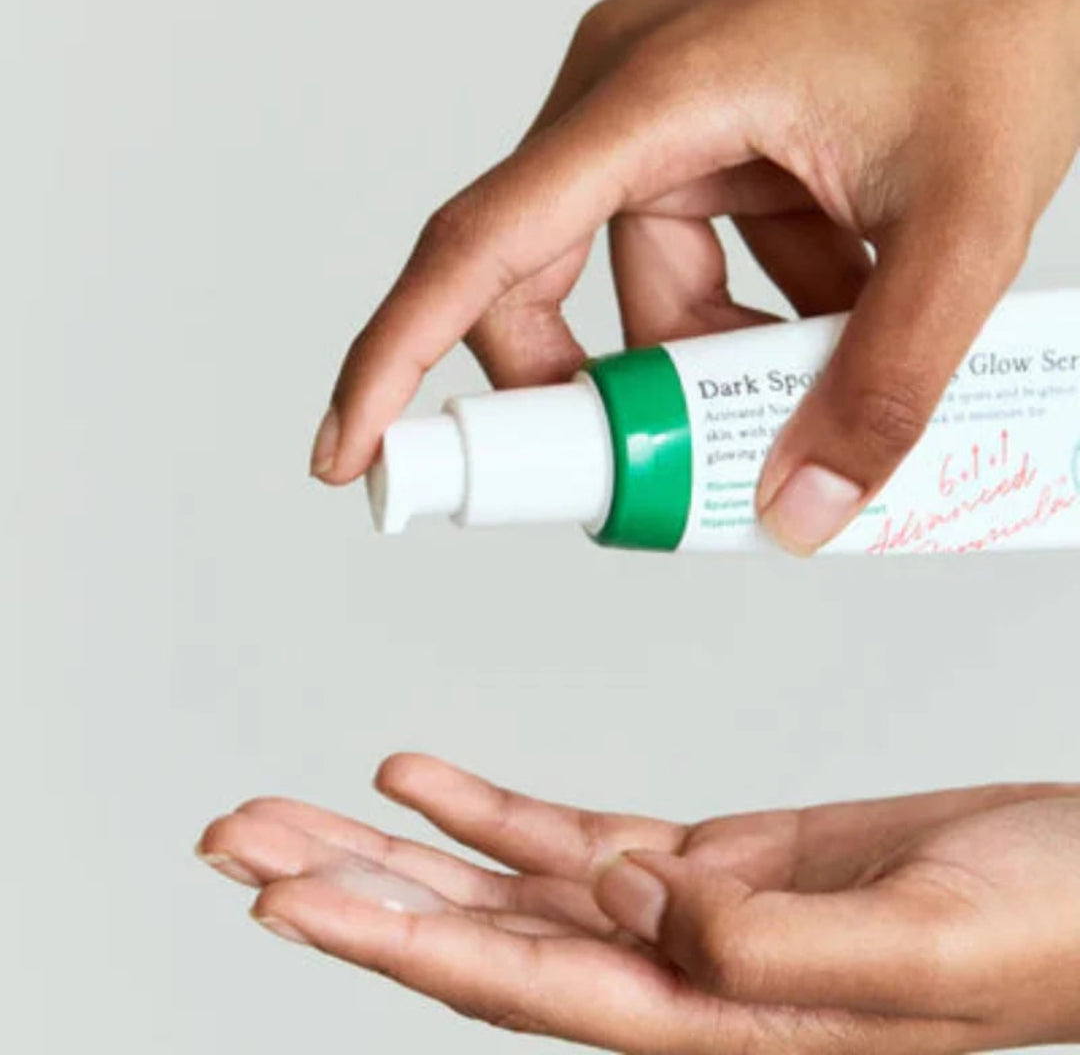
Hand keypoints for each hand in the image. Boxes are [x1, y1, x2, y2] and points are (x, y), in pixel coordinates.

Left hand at [197, 755, 1079, 1052]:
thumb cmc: (1042, 926)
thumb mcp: (922, 948)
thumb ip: (766, 950)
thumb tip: (629, 902)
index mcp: (711, 1022)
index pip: (510, 985)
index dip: (387, 942)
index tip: (282, 900)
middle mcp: (671, 977)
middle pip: (469, 936)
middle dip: (348, 888)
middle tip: (241, 842)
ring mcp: (679, 914)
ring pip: (499, 883)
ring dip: (392, 845)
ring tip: (292, 812)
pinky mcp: (704, 858)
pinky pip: (567, 833)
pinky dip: (487, 806)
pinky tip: (420, 777)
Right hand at [310, 0, 1079, 553]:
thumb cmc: (1005, 6)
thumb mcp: (959, 220)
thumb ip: (886, 381)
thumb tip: (800, 510)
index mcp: (648, 98)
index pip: (478, 248)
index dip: (395, 360)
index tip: (353, 449)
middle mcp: (625, 103)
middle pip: (538, 289)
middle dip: (598, 395)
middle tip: (657, 472)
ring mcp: (664, 120)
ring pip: (636, 291)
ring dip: (705, 362)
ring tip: (808, 383)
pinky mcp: (707, 140)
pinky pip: (692, 260)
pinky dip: (747, 318)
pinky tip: (833, 317)